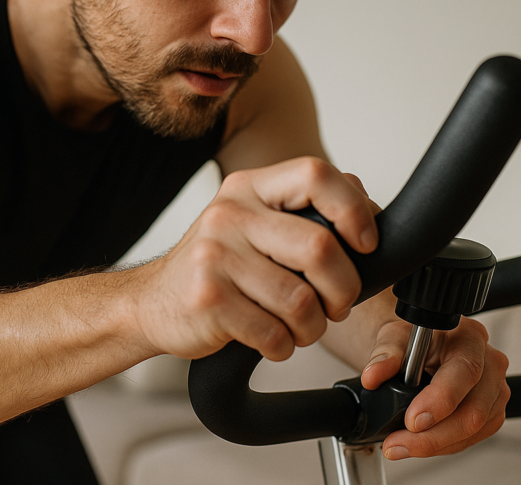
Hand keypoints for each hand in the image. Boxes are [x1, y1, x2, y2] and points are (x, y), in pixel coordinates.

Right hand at [129, 156, 377, 361]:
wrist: (151, 302)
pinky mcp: (208, 299)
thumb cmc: (216, 266)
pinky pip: (274, 333)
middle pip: (320, 247)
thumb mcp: (254, 223)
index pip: (316, 174)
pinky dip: (283, 346)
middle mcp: (229, 214)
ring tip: (298, 327)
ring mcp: (214, 255)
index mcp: (249, 188)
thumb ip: (304, 212)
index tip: (366, 243)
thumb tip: (369, 211)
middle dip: (343, 289)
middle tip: (336, 304)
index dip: (354, 209)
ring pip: (301, 300)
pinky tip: (270, 339)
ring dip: (312, 327)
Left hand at [361, 317, 509, 458]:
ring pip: (474, 431)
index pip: (464, 372)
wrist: (420, 348)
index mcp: (470, 338)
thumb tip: (373, 376)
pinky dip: (443, 445)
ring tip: (400, 445)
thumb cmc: (414, 339)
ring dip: (435, 445)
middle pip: (473, 411)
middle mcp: (490, 364)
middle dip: (433, 436)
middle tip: (398, 443)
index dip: (440, 401)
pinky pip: (472, 438)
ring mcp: (495, 390)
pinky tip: (419, 442)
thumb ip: (385, 353)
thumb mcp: (394, 336)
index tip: (412, 420)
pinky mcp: (491, 413)